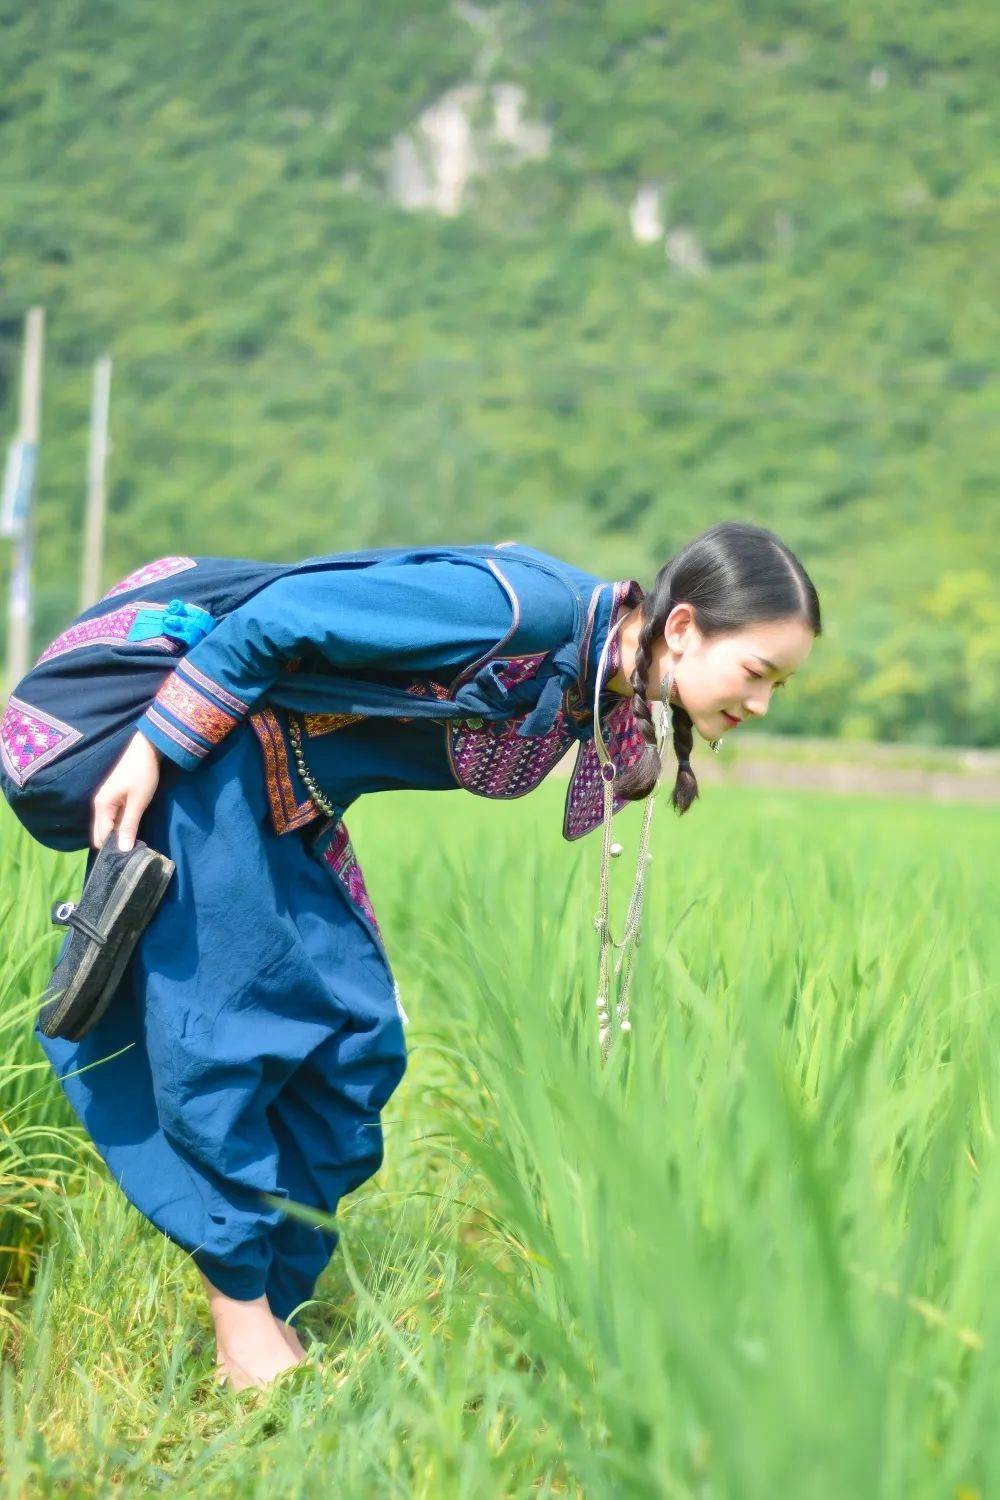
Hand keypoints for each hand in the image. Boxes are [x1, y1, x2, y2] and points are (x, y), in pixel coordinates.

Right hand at [92, 731, 162, 851]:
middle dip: (113, 844)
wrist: (146, 749)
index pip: (101, 837)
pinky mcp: (114, 799)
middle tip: (131, 855)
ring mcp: (106, 802)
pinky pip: (113, 819)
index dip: (112, 849)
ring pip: (108, 826)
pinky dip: (120, 826)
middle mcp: (99, 805)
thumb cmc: (142, 774)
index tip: (126, 860)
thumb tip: (122, 850)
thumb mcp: (138, 802)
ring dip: (118, 836)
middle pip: (101, 833)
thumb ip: (129, 826)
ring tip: (133, 846)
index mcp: (101, 806)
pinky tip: (132, 832)